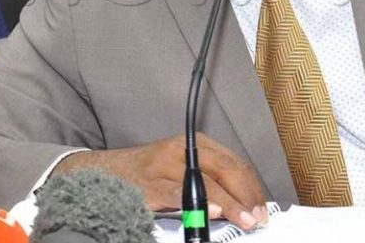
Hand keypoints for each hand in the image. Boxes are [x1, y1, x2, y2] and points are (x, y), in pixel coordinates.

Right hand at [52, 134, 267, 229]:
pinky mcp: (148, 183)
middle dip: (246, 194)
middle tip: (258, 217)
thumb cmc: (146, 175)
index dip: (251, 186)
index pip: (234, 162)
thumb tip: (238, 205)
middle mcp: (182, 149)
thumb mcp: (180, 169)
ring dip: (230, 203)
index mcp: (195, 144)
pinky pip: (177, 193)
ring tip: (244, 219)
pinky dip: (197, 203)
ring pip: (206, 182)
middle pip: (225, 168)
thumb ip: (207, 180)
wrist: (102, 173)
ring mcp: (164, 165)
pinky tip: (212, 212)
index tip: (262, 207)